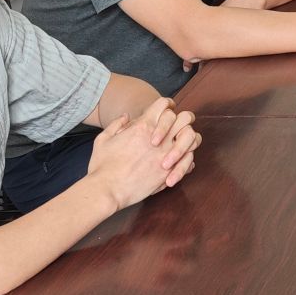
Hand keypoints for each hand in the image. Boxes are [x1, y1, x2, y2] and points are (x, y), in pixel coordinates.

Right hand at [86, 98, 200, 209]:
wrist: (106, 191)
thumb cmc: (102, 166)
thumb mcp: (103, 139)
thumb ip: (116, 125)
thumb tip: (127, 116)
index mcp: (142, 126)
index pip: (164, 104)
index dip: (167, 105)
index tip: (166, 112)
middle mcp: (159, 138)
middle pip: (185, 117)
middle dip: (183, 120)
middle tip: (176, 129)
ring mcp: (166, 155)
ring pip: (193, 138)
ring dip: (189, 140)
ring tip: (179, 145)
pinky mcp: (169, 172)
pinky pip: (190, 161)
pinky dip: (187, 160)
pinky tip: (178, 164)